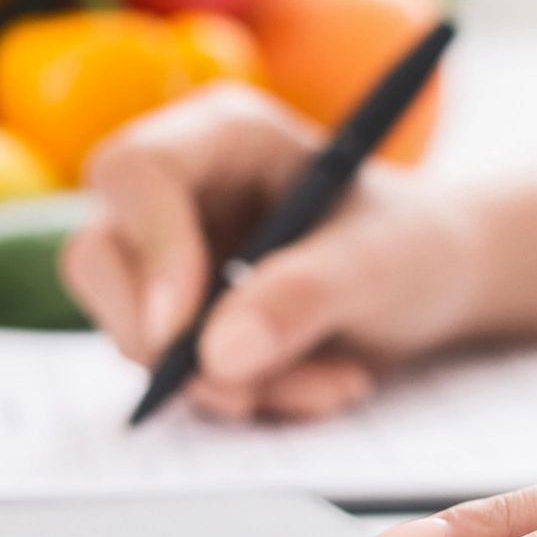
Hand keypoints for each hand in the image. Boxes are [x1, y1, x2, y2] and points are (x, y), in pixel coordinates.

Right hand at [61, 83, 536, 419]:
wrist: (437, 285)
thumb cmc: (414, 244)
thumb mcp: (381, 263)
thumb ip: (305, 294)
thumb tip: (219, 355)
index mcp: (221, 136)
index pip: (138, 173)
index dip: (151, 251)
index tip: (181, 332)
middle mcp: (179, 193)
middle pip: (99, 258)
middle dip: (159, 340)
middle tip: (240, 392)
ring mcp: (170, 262)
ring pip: (133, 334)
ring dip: (226, 385)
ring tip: (332, 382)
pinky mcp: (181, 324)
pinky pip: (175, 378)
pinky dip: (244, 400)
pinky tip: (320, 386)